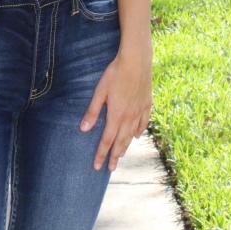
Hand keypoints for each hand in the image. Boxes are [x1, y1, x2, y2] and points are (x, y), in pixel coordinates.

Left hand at [79, 52, 152, 170]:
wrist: (137, 61)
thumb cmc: (115, 73)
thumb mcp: (100, 91)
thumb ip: (93, 111)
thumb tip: (84, 129)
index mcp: (116, 115)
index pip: (107, 140)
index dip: (101, 154)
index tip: (97, 166)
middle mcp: (129, 117)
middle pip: (121, 141)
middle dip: (114, 156)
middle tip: (110, 168)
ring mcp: (140, 111)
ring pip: (132, 134)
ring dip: (126, 147)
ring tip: (121, 156)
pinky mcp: (147, 104)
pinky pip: (143, 123)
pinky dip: (139, 131)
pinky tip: (137, 136)